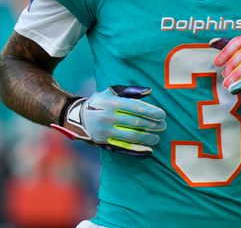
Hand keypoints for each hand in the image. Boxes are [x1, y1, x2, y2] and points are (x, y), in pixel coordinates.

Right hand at [51, 85, 165, 155]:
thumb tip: (150, 91)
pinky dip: (137, 149)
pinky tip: (148, 148)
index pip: (135, 107)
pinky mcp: (104, 142)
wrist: (77, 117)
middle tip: (163, 126)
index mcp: (111, 102)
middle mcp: (107, 116)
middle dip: (152, 125)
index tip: (162, 115)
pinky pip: (124, 147)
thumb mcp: (111, 92)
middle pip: (135, 122)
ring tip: (157, 137)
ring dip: (147, 137)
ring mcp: (105, 131)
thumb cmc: (100, 102)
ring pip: (131, 136)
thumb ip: (131, 91)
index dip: (151, 111)